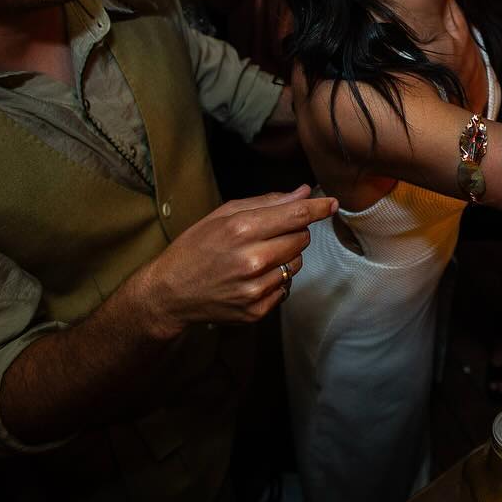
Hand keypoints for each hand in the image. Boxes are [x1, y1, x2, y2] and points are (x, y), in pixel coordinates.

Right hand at [138, 187, 336, 337]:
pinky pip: (286, 287)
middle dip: (294, 232)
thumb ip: (267, 202)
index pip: (297, 215)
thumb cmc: (195, 248)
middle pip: (301, 239)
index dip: (319, 208)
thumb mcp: (223, 215)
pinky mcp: (256, 309)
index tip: (332, 204)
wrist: (169, 293)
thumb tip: (304, 192)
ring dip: (285, 257)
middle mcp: (252, 260)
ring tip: (257, 257)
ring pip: (297, 264)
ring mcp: (255, 288)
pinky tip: (252, 277)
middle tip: (270, 234)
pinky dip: (276, 279)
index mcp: (242, 229)